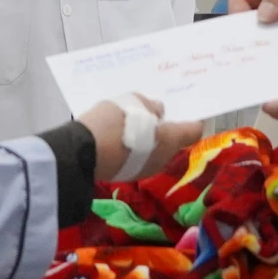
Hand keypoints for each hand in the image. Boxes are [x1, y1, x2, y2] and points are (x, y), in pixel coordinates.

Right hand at [79, 95, 204, 181]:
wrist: (83, 155)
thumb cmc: (114, 123)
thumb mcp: (133, 102)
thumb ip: (150, 106)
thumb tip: (158, 113)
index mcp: (171, 139)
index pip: (193, 131)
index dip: (191, 120)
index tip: (184, 112)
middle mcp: (163, 159)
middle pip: (172, 143)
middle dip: (165, 130)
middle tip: (151, 115)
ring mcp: (145, 170)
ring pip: (154, 152)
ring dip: (149, 140)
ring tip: (132, 124)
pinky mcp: (127, 176)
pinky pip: (138, 158)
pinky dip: (134, 149)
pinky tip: (119, 138)